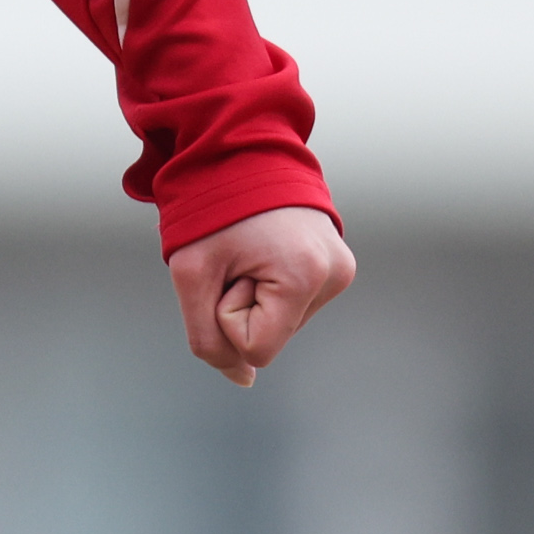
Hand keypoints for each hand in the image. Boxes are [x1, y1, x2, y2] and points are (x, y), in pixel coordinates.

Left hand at [164, 204, 354, 386]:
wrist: (241, 152)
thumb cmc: (211, 211)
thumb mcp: (192, 277)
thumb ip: (209, 341)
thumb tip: (244, 380)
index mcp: (304, 275)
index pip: (257, 349)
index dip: (227, 317)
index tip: (228, 271)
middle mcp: (334, 275)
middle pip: (272, 336)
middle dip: (244, 304)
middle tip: (238, 255)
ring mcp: (341, 269)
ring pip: (283, 322)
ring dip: (257, 295)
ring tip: (252, 249)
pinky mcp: (339, 265)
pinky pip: (293, 303)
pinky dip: (272, 286)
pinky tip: (266, 250)